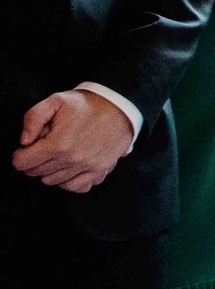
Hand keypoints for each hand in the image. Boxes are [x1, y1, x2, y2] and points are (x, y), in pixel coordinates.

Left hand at [12, 91, 134, 192]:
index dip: (20, 154)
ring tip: (57, 156)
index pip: (22, 162)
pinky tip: (70, 169)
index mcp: (58, 143)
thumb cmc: (86, 104)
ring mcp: (88, 166)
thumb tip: (24, 141)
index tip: (28, 147)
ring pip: (53, 181)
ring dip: (50, 171)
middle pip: (36, 173)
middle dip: (34, 161)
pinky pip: (77, 187)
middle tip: (43, 148)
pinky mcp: (101, 170)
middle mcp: (72, 159)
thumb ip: (32, 118)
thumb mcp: (55, 101)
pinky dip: (69, 181)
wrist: (120, 106)